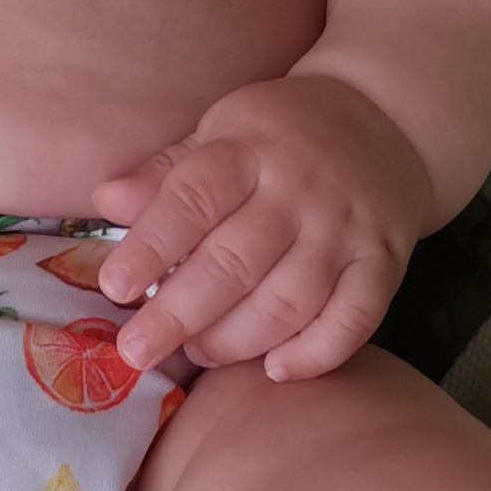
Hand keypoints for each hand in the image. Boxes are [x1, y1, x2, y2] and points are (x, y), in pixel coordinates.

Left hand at [90, 75, 433, 381]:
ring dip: (237, 340)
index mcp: (249, 148)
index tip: (114, 288)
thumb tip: (105, 200)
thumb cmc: (279, 137)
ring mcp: (347, 227)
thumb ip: (165, 173)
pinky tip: (276, 371)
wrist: (384, 119)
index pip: (194, 199)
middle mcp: (300, 189)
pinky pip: (354, 317)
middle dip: (179, 314)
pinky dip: (316, 352)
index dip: (151, 247)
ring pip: (290, 300)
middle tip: (139, 351)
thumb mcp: (220, 132)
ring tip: (199, 355)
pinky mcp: (385, 260)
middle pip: (236, 262)